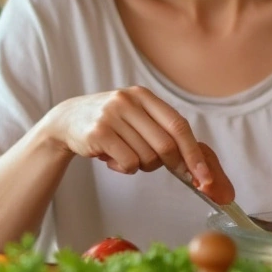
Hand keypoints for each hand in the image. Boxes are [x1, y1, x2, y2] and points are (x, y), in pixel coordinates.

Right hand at [42, 86, 234, 203]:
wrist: (67, 120)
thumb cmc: (112, 124)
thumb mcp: (136, 117)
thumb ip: (162, 133)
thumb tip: (194, 165)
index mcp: (144, 96)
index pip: (178, 125)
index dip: (193, 152)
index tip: (204, 176)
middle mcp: (129, 101)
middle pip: (165, 145)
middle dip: (172, 164)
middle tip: (167, 169)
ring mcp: (112, 115)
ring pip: (146, 157)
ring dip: (142, 165)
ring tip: (125, 155)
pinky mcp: (98, 133)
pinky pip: (127, 162)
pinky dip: (125, 169)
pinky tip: (111, 159)